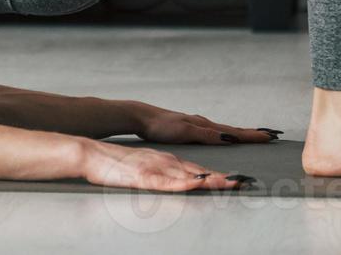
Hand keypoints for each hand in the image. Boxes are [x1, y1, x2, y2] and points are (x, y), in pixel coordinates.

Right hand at [78, 139, 252, 191]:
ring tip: (232, 182)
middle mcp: (168, 162)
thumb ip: (165, 177)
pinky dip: (185, 183)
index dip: (223, 175)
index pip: (201, 170)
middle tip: (246, 181)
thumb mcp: (147, 170)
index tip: (242, 180)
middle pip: (201, 171)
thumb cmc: (118, 165)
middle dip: (225, 177)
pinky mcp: (145, 176)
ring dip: (211, 179)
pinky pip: (168, 182)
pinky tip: (197, 183)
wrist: (94, 155)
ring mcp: (158, 168)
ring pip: (189, 174)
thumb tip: (182, 184)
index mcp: (169, 162)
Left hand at [134, 107, 280, 145]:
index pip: (235, 132)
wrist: (141, 117)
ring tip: (253, 136)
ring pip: (224, 130)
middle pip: (233, 129)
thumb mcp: (186, 132)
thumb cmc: (161, 126)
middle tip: (270, 135)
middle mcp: (204, 124)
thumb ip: (207, 135)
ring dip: (240, 134)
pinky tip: (224, 137)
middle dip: (252, 134)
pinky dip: (225, 135)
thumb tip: (231, 137)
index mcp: (206, 125)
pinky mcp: (188, 129)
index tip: (272, 136)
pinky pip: (214, 132)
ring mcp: (196, 125)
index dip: (253, 135)